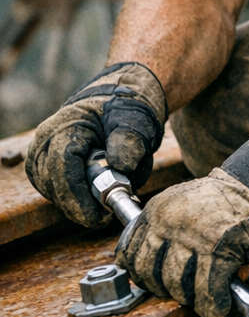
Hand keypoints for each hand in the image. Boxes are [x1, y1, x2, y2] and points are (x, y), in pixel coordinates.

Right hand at [25, 62, 165, 227]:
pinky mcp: (48, 171)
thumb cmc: (126, 107)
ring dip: (85, 201)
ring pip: (57, 194)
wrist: (119, 100)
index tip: (99, 216)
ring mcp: (43, 158)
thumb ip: (130, 139)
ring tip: (115, 187)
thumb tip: (122, 166)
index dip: (78, 197)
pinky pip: (61, 194)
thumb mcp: (137, 117)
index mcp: (64, 126)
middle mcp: (45, 143)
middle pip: (54, 186)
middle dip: (82, 206)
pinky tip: (103, 188)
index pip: (61, 167)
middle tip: (111, 213)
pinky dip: (82, 198)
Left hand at [116, 170, 248, 316]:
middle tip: (181, 291)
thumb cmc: (221, 202)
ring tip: (202, 299)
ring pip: (176, 285)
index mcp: (157, 211)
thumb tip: (146, 268)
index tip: (152, 281)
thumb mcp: (179, 204)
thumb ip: (160, 230)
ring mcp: (193, 236)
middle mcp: (169, 222)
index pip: (129, 254)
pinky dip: (212, 307)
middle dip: (164, 289)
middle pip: (150, 273)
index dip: (140, 274)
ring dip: (190, 299)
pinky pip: (207, 291)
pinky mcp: (219, 250)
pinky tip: (219, 309)